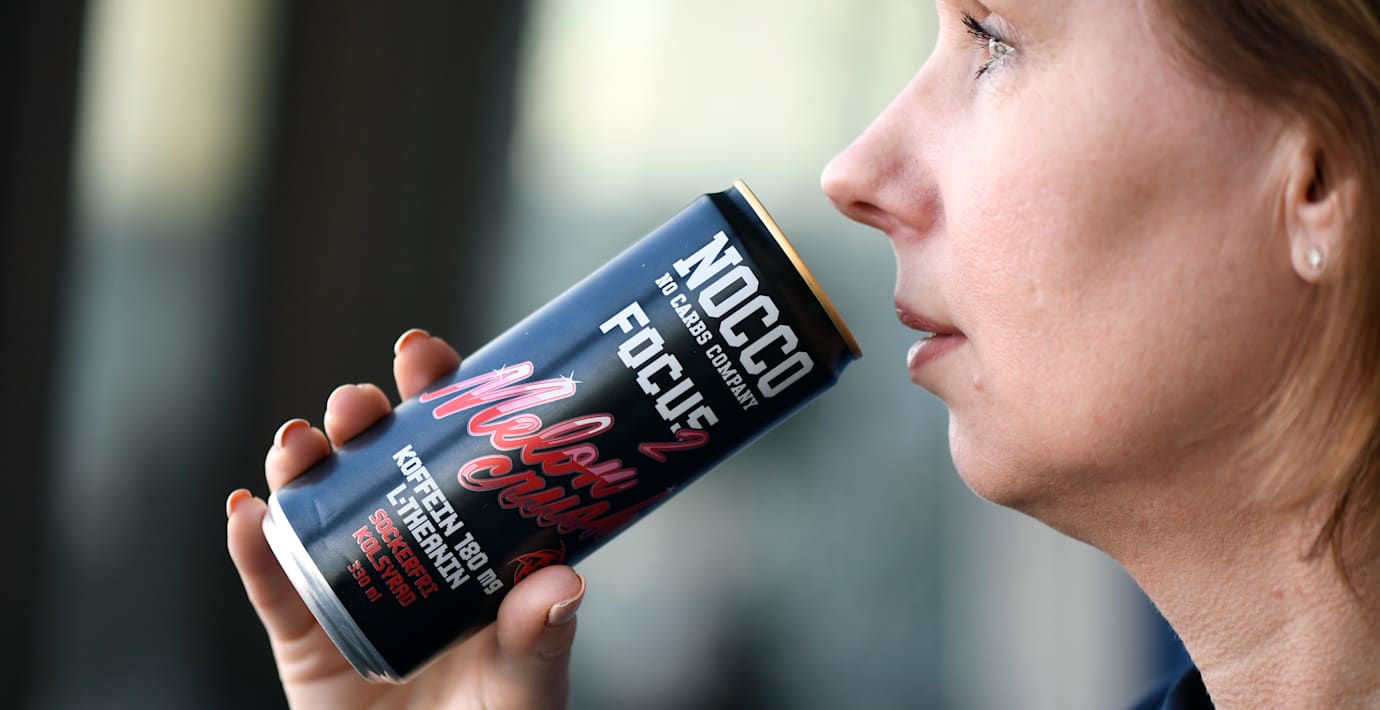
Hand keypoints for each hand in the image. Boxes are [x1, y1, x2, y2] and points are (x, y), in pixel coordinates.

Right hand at [226, 329, 584, 708]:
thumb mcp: (527, 684)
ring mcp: (346, 578)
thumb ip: (541, 639)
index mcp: (465, 535)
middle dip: (360, 416)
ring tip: (301, 445)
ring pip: (313, 503)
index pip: (449, 444)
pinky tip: (249, 511)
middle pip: (374, 457)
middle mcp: (402, 540)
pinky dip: (252, 543)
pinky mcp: (300, 631)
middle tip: (362, 403)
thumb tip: (563, 583)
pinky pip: (270, 583)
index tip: (425, 354)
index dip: (435, 393)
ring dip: (302, 463)